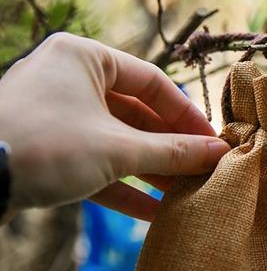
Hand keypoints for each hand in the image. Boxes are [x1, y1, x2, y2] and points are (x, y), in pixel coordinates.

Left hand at [0, 33, 229, 220]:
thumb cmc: (45, 146)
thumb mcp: (117, 150)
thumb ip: (173, 152)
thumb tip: (219, 153)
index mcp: (84, 58)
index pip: (153, 82)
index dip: (187, 115)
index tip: (213, 142)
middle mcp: (69, 80)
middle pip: (137, 114)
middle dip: (171, 149)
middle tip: (203, 172)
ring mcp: (54, 117)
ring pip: (116, 142)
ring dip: (151, 170)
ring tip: (186, 195)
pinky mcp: (45, 150)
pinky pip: (94, 164)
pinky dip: (122, 186)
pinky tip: (155, 212)